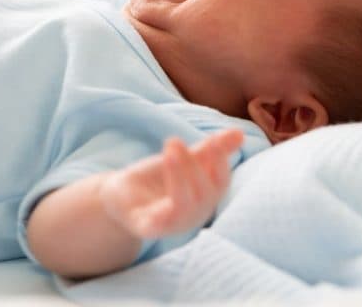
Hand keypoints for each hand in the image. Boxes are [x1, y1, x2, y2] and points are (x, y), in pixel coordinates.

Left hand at [100, 129, 243, 239]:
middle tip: (174, 141)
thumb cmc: (158, 179)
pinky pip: (158, 222)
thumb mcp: (184, 160)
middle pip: (205, 194)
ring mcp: (172, 225)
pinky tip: (153, 192)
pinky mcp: (148, 229)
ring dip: (178, 177)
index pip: (221, 182)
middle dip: (193, 165)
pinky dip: (159, 209)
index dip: (220, 161)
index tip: (213, 140)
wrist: (121, 196)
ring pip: (184, 206)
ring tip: (168, 153)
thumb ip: (209, 149)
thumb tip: (240, 133)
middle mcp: (194, 215)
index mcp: (206, 198)